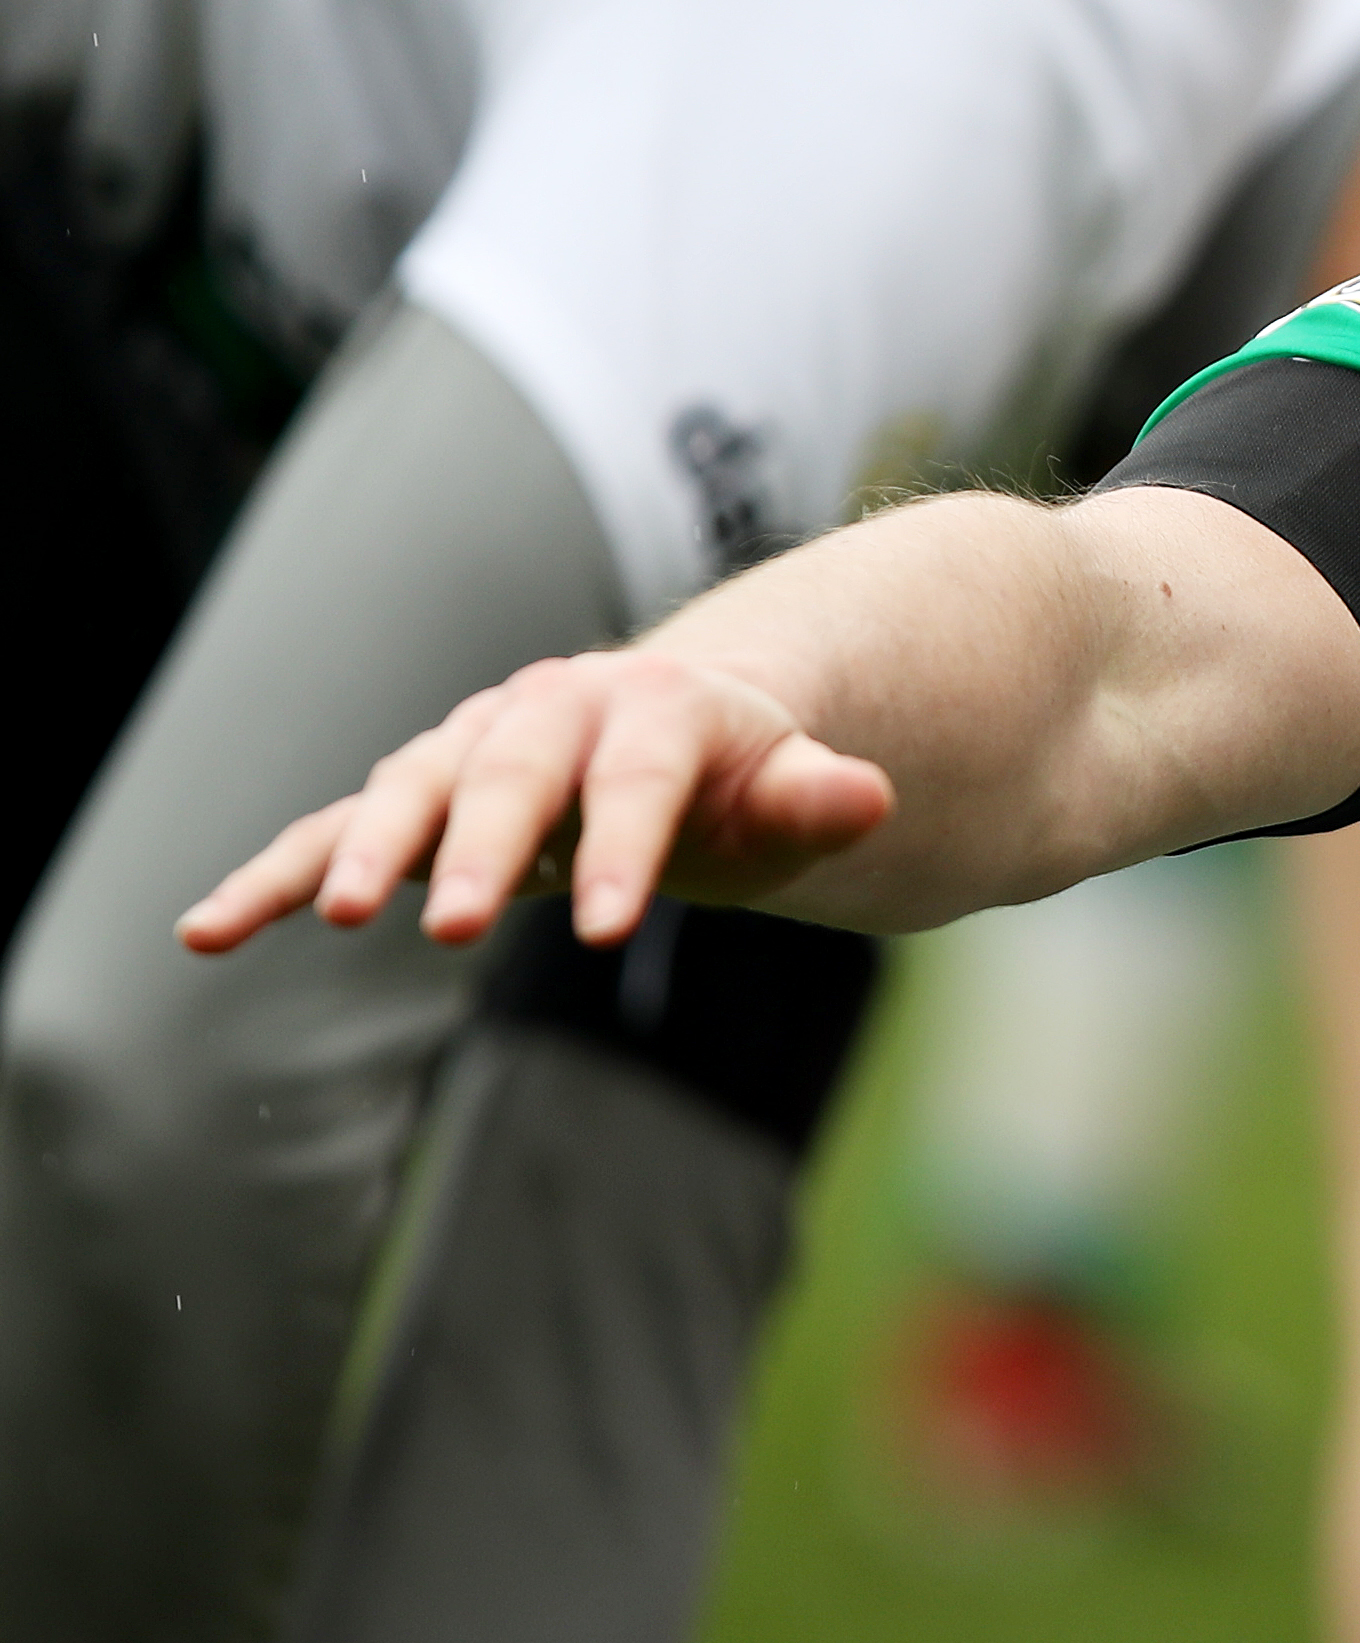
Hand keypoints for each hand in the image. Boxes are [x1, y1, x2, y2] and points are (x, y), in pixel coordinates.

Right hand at [181, 651, 894, 957]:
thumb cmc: (740, 779)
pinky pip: (331, 832)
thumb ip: (818, 796)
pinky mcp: (415, 796)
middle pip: (507, 778)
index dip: (627, 852)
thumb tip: (872, 796)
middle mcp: (548, 713)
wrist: (678, 733)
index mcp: (652, 709)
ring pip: (405, 793)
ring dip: (361, 852)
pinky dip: (271, 874)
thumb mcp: (791, 791)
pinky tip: (204, 933)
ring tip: (321, 916)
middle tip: (453, 924)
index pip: (637, 783)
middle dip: (477, 847)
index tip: (611, 932)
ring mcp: (470, 750)